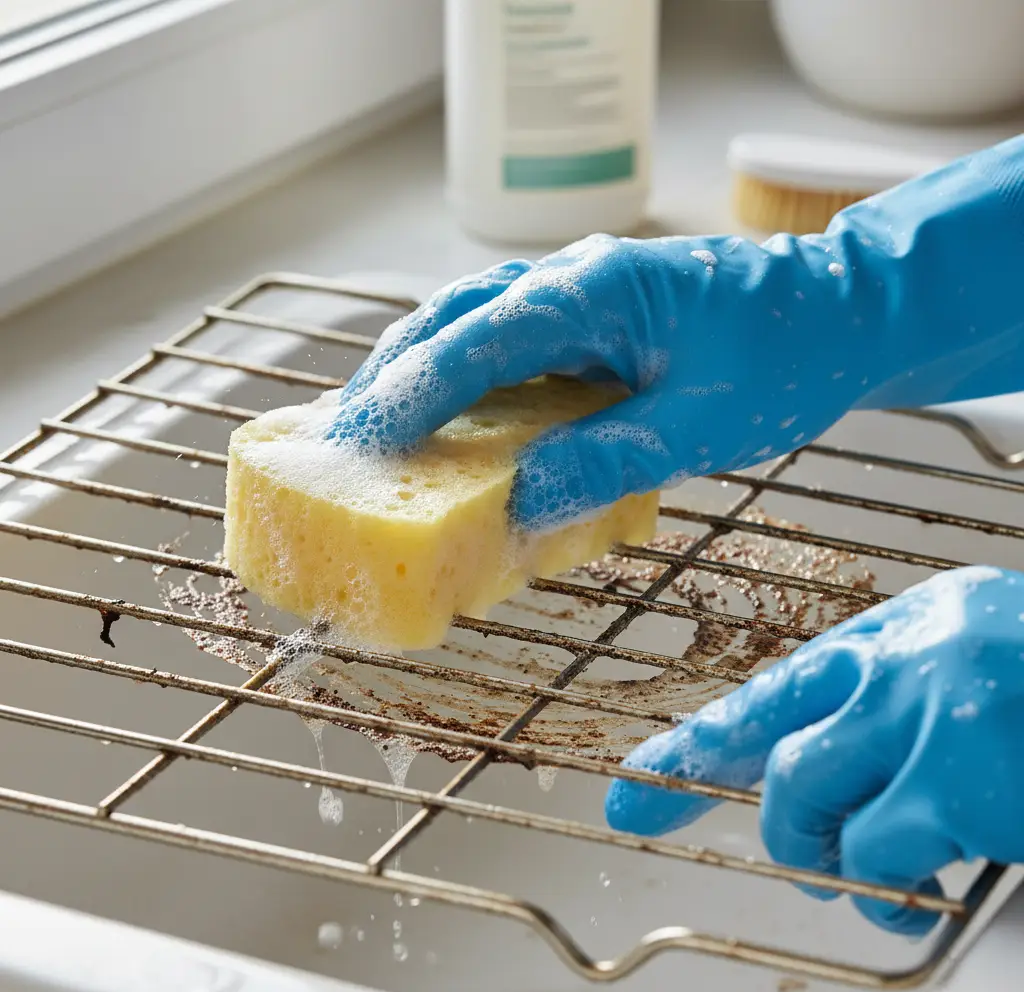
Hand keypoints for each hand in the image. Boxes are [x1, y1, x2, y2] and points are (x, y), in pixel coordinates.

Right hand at [326, 135, 1023, 532]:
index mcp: (596, 291)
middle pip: (454, 317)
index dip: (415, 389)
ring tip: (378, 431)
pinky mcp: (588, 319)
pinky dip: (466, 380)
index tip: (363, 436)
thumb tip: (520, 503)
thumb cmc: (785, 358)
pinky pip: (507, 345)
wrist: (842, 313)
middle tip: (346, 437)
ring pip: (472, 325)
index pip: (479, 338)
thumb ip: (606, 461)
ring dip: (422, 374)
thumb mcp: (700, 424)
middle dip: (394, 374)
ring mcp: (578, 294)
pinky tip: (451, 423)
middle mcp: (573, 279)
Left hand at [605, 565, 1023, 935]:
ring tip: (880, 878)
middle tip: (810, 860)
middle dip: (777, 825)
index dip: (703, 741)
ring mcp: (930, 711)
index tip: (640, 786)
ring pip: (809, 801)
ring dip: (833, 860)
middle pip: (775, 748)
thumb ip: (904, 705)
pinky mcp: (963, 775)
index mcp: (908, 630)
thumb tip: (835, 780)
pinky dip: (900, 889)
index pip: (776, 686)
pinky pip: (885, 854)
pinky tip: (940, 889)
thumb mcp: (982, 667)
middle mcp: (906, 655)